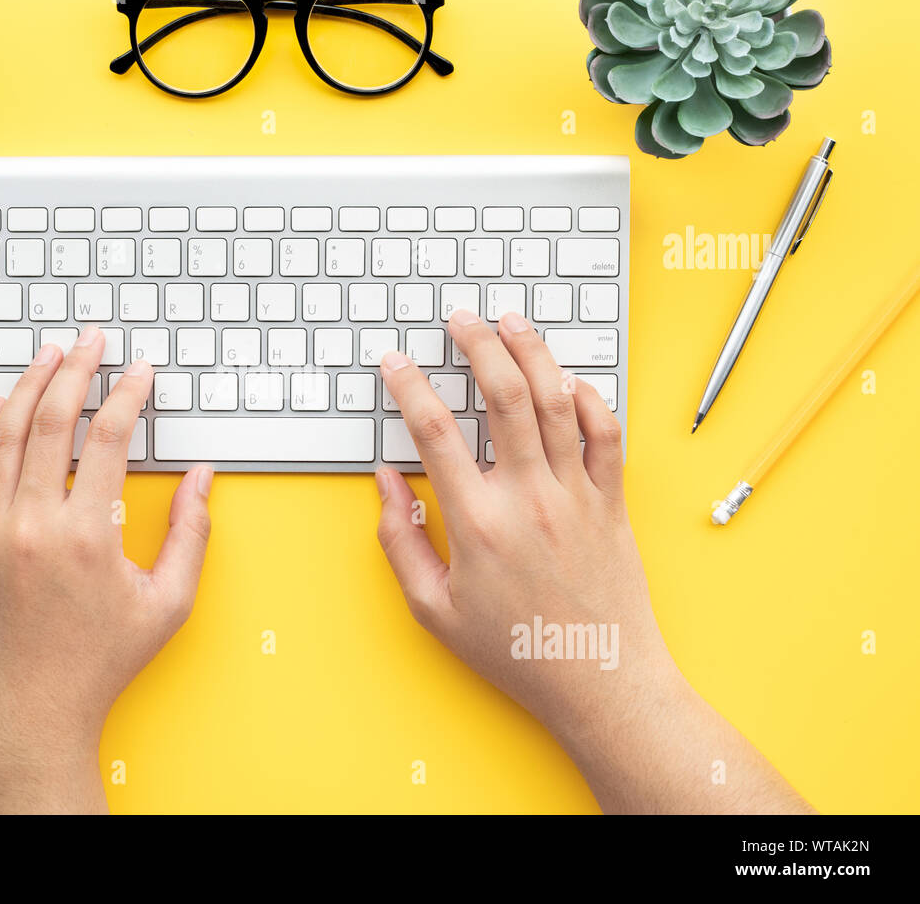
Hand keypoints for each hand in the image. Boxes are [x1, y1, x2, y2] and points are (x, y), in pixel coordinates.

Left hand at [0, 327, 212, 813]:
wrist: (33, 710)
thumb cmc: (101, 661)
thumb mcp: (168, 603)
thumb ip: (191, 534)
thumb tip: (201, 479)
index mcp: (87, 536)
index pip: (106, 437)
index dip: (127, 394)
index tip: (140, 372)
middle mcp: (33, 524)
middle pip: (52, 420)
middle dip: (76, 369)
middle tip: (92, 341)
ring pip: (5, 436)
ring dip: (29, 387)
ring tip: (49, 357)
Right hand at [376, 309, 811, 813]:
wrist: (599, 679)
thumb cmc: (515, 651)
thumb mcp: (433, 609)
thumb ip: (400, 541)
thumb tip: (387, 483)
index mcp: (478, 523)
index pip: (435, 432)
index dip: (409, 387)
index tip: (396, 363)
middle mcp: (529, 498)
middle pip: (503, 396)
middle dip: (477, 345)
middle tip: (460, 319)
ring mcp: (577, 495)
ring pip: (556, 401)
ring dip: (532, 352)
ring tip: (511, 323)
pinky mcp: (612, 502)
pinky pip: (605, 433)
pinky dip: (590, 399)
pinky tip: (569, 381)